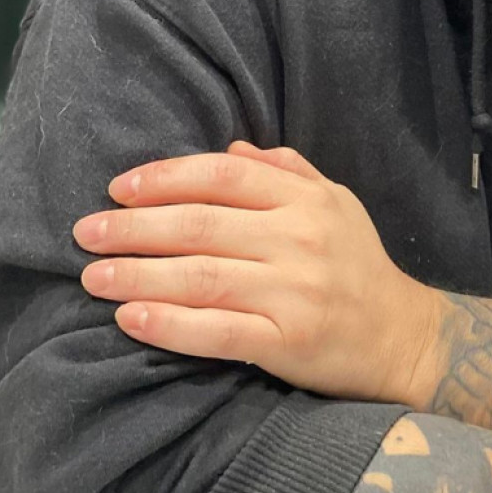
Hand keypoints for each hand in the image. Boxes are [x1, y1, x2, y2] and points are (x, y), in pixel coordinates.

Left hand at [72, 141, 441, 403]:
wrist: (405, 337)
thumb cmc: (359, 267)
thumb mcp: (336, 204)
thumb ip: (286, 172)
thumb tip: (229, 150)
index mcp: (307, 200)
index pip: (224, 175)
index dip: (167, 177)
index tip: (120, 187)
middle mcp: (300, 238)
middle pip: (202, 225)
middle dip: (135, 226)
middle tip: (85, 231)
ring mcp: (294, 291)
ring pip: (201, 276)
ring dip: (138, 273)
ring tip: (93, 276)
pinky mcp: (287, 342)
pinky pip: (217, 331)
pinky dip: (169, 323)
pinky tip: (131, 317)